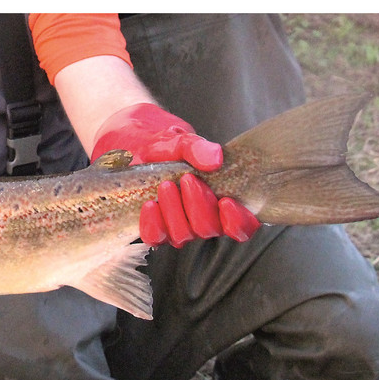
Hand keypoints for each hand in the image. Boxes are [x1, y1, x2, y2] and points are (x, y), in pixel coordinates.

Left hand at [92, 103, 259, 247]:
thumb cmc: (167, 147)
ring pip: (183, 236)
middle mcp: (204, 220)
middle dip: (199, 206)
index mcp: (223, 202)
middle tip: (188, 179)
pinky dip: (153, 223)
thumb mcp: (182, 141)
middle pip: (210, 229)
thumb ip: (198, 148)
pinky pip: (156, 238)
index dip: (239, 221)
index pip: (243, 226)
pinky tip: (150, 205)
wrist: (136, 148)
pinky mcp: (155, 229)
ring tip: (166, 186)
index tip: (226, 201)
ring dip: (175, 211)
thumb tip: (215, 159)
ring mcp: (179, 227)